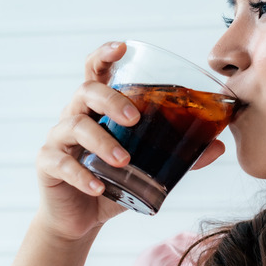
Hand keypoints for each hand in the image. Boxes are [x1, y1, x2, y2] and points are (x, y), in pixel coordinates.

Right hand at [33, 41, 225, 239]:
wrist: (83, 218)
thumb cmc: (116, 181)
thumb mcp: (149, 167)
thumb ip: (181, 155)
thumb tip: (218, 146)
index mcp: (100, 108)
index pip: (97, 71)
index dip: (105, 55)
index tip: (122, 47)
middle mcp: (77, 115)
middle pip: (86, 91)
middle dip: (111, 100)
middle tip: (134, 119)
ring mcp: (59, 139)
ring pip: (74, 126)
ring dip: (102, 141)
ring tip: (124, 161)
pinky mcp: (47, 164)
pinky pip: (61, 162)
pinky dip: (81, 175)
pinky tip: (99, 187)